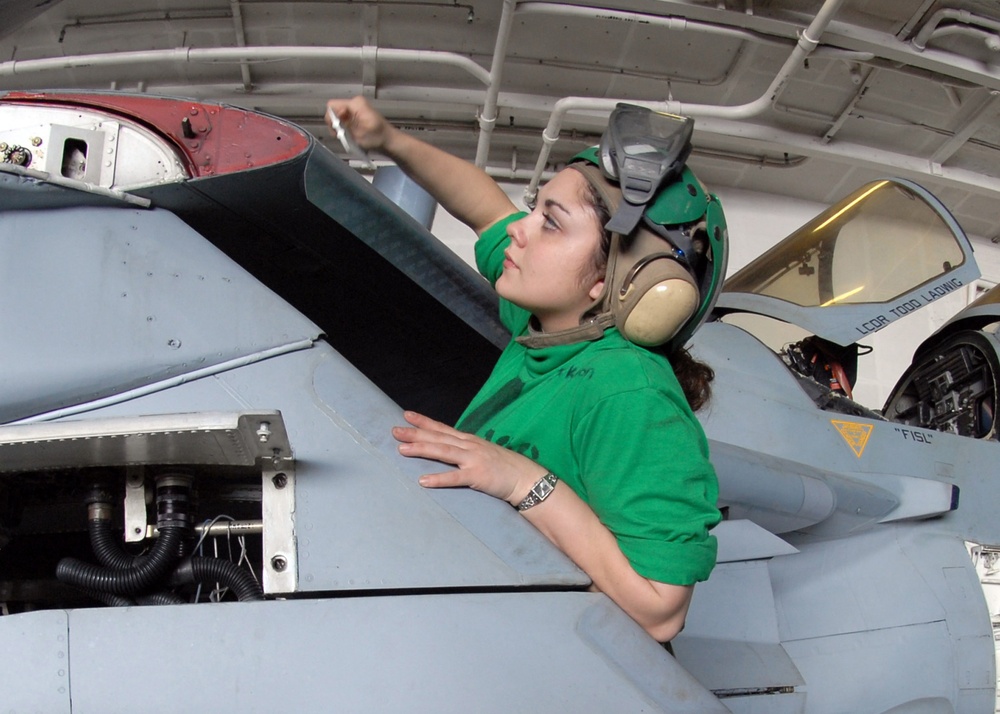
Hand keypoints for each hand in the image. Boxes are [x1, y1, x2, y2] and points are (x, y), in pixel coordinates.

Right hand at [325, 96, 394, 152]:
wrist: (389, 140)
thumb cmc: (377, 138)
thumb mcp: (359, 135)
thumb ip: (344, 127)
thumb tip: (334, 124)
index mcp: (355, 104)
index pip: (332, 106)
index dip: (331, 119)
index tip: (337, 130)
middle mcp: (354, 103)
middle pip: (334, 110)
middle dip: (335, 124)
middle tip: (341, 136)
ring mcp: (355, 107)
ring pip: (337, 115)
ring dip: (339, 127)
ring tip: (347, 136)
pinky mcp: (356, 113)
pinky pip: (343, 118)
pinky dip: (344, 127)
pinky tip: (350, 134)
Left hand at [392, 411, 546, 505]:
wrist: (525, 477)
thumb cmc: (504, 466)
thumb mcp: (482, 452)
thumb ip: (465, 450)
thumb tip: (448, 448)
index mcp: (469, 440)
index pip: (442, 428)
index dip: (424, 422)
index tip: (406, 415)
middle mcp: (469, 446)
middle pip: (438, 438)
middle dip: (415, 433)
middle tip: (395, 431)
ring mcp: (473, 459)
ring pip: (443, 452)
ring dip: (422, 449)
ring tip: (402, 449)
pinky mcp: (477, 476)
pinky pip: (455, 478)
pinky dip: (438, 479)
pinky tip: (423, 481)